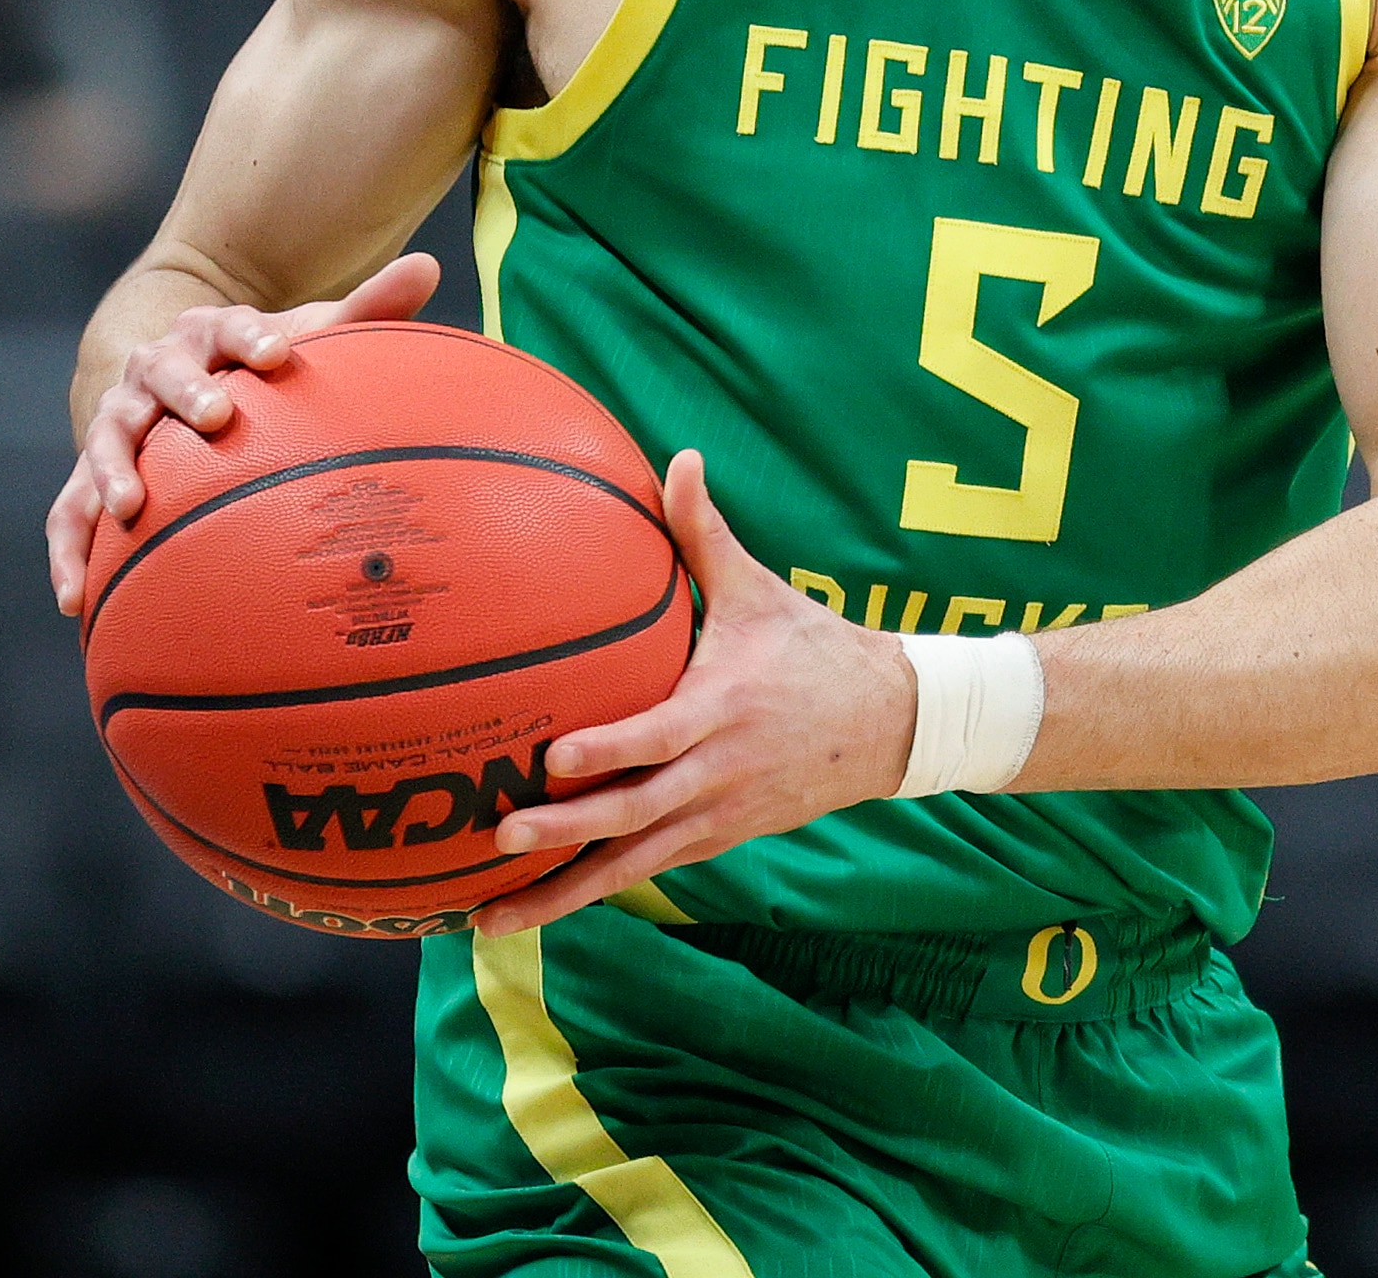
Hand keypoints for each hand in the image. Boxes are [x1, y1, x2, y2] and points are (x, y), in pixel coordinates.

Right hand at [44, 251, 439, 613]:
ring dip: (111, 469)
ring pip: (106, 438)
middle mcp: (156, 369)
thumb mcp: (308, 334)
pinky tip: (76, 601)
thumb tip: (430, 267)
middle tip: (216, 417)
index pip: (231, 327)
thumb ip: (367, 309)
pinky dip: (69, 552)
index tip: (279, 355)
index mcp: (212, 334)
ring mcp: (118, 419)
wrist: (182, 373)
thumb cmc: (262, 361)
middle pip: (162, 374)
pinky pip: (69, 511)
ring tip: (130, 507)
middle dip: (186, 393)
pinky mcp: (92, 472)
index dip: (251, 337)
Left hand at [474, 449, 916, 934]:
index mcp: (724, 709)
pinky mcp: (715, 841)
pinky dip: (588, 892)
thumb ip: (707, 534)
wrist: (890, 725)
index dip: (610, 752)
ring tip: (487, 919)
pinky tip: (530, 911)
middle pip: (635, 815)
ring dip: (561, 894)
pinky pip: (644, 872)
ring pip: (631, 865)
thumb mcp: (762, 591)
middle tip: (500, 837)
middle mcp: (717, 774)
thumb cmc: (812, 649)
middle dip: (566, 832)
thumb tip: (679, 458)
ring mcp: (716, 817)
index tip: (553, 758)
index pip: (660, 737)